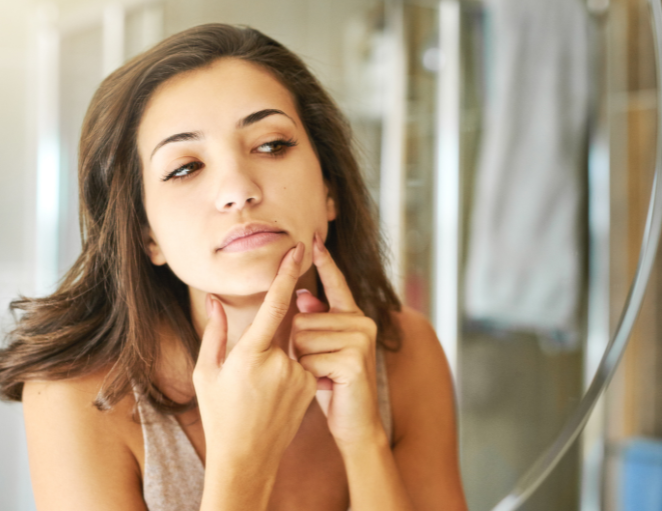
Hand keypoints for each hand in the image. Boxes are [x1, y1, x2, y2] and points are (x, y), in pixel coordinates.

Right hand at [193, 243, 316, 467]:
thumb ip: (214, 333)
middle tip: (255, 371)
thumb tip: (215, 299)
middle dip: (275, 333)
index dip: (286, 275)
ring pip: (295, 346)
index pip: (275, 305)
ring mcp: (299, 376)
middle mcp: (279, 363)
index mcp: (249, 356)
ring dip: (281, 356)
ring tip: (260, 391)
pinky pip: (304, 363)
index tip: (298, 249)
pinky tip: (274, 396)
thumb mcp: (206, 373)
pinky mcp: (311, 386)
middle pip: (285, 326)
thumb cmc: (220, 413)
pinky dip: (291, 369)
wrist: (246, 456)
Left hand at [292, 233, 385, 450]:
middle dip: (299, 347)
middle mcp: (362, 322)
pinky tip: (328, 385)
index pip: (336, 283)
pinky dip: (311, 375)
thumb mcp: (321, 351)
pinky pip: (309, 357)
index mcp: (354, 317)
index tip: (313, 238)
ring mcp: (361, 338)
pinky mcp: (354, 358)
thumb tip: (303, 296)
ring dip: (304, 362)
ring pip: (302, 338)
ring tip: (324, 376)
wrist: (355, 424)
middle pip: (302, 319)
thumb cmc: (334, 386)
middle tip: (320, 367)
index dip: (324, 261)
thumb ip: (315, 323)